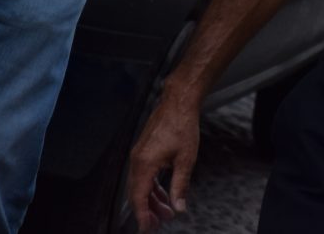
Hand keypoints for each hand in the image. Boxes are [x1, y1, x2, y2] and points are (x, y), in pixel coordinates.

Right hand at [128, 89, 200, 229]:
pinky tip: (162, 193)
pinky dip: (151, 186)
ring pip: (140, 185)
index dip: (142, 216)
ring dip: (151, 199)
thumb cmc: (183, 126)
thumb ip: (180, 185)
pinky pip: (143, 174)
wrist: (178, 102)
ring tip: (165, 210)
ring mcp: (138, 155)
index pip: (138, 198)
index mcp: (144, 164)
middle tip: (159, 223)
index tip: (146, 229)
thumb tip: (179, 206)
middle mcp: (136, 161)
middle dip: (147, 210)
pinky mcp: (143, 151)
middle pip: (137, 194)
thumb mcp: (186, 159)